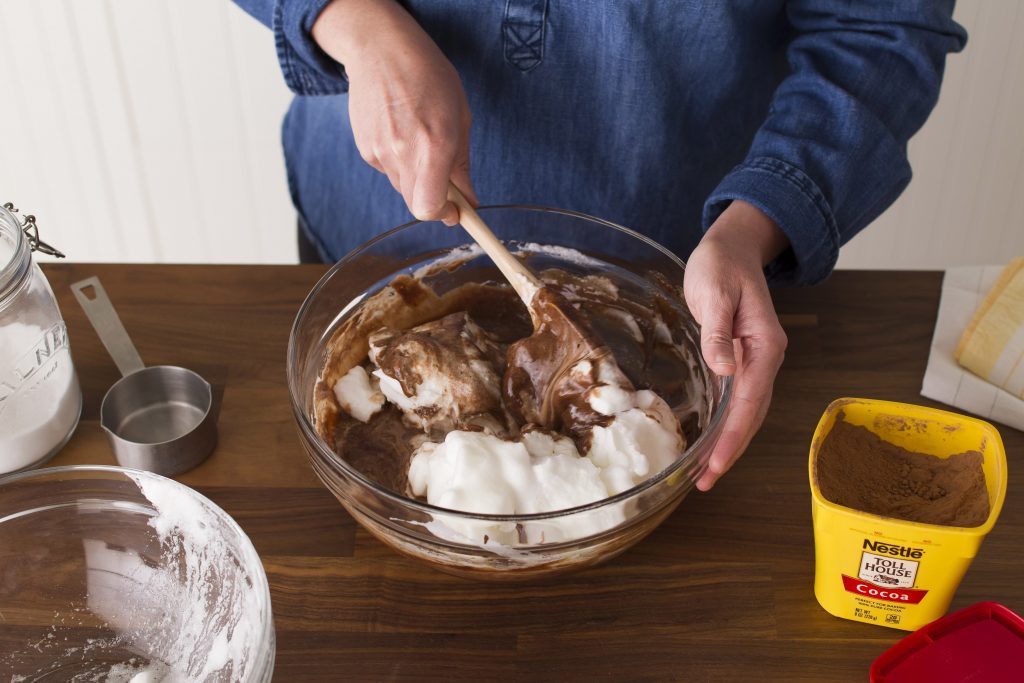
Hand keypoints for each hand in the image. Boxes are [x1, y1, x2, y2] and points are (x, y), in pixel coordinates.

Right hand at [312, 0, 476, 223]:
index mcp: (434, 145)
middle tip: (446, 182)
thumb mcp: (460, 117)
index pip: (429, 207)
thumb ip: (462, 164)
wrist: (382, 51)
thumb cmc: (429, 78)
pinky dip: (400, 163)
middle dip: (434, 200)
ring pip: (403, 187)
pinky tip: (402, 133)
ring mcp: (380, 152)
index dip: (443, 214)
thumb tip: (470, 199)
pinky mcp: (365, 149)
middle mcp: (403, 153)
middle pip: (416, 204)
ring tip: (421, 142)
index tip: (456, 211)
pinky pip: (388, 171)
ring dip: (417, 179)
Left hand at [683, 200, 788, 490]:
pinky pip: (737, 400)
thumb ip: (719, 331)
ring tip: (706, 473)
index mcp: (764, 346)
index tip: (714, 464)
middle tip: (705, 482)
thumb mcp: (716, 292)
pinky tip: (711, 441)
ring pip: (746, 412)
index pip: (749, 402)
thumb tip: (724, 368)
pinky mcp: (741, 359)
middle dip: (731, 451)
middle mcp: (765, 358)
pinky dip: (726, 424)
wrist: (733, 247)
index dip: (732, 437)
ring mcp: (755, 360)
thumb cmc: (722, 265)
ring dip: (730, 443)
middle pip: (751, 415)